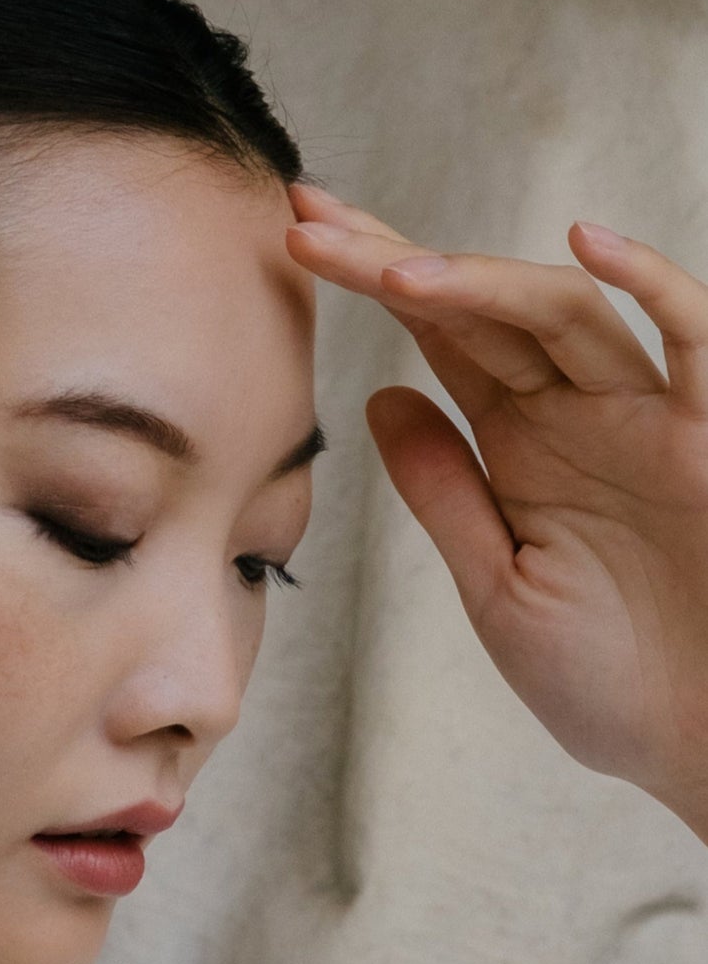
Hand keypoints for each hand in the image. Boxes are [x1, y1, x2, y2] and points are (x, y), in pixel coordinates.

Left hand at [286, 183, 707, 836]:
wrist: (700, 744)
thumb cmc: (609, 677)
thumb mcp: (496, 581)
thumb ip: (443, 488)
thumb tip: (378, 395)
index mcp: (523, 443)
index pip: (439, 337)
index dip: (373, 282)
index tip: (297, 240)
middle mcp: (581, 412)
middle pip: (482, 307)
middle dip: (394, 258)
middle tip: (309, 219)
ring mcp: (650, 416)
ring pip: (564, 313)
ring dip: (478, 281)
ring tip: (391, 269)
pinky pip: (695, 339)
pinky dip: (653, 286)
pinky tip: (585, 246)